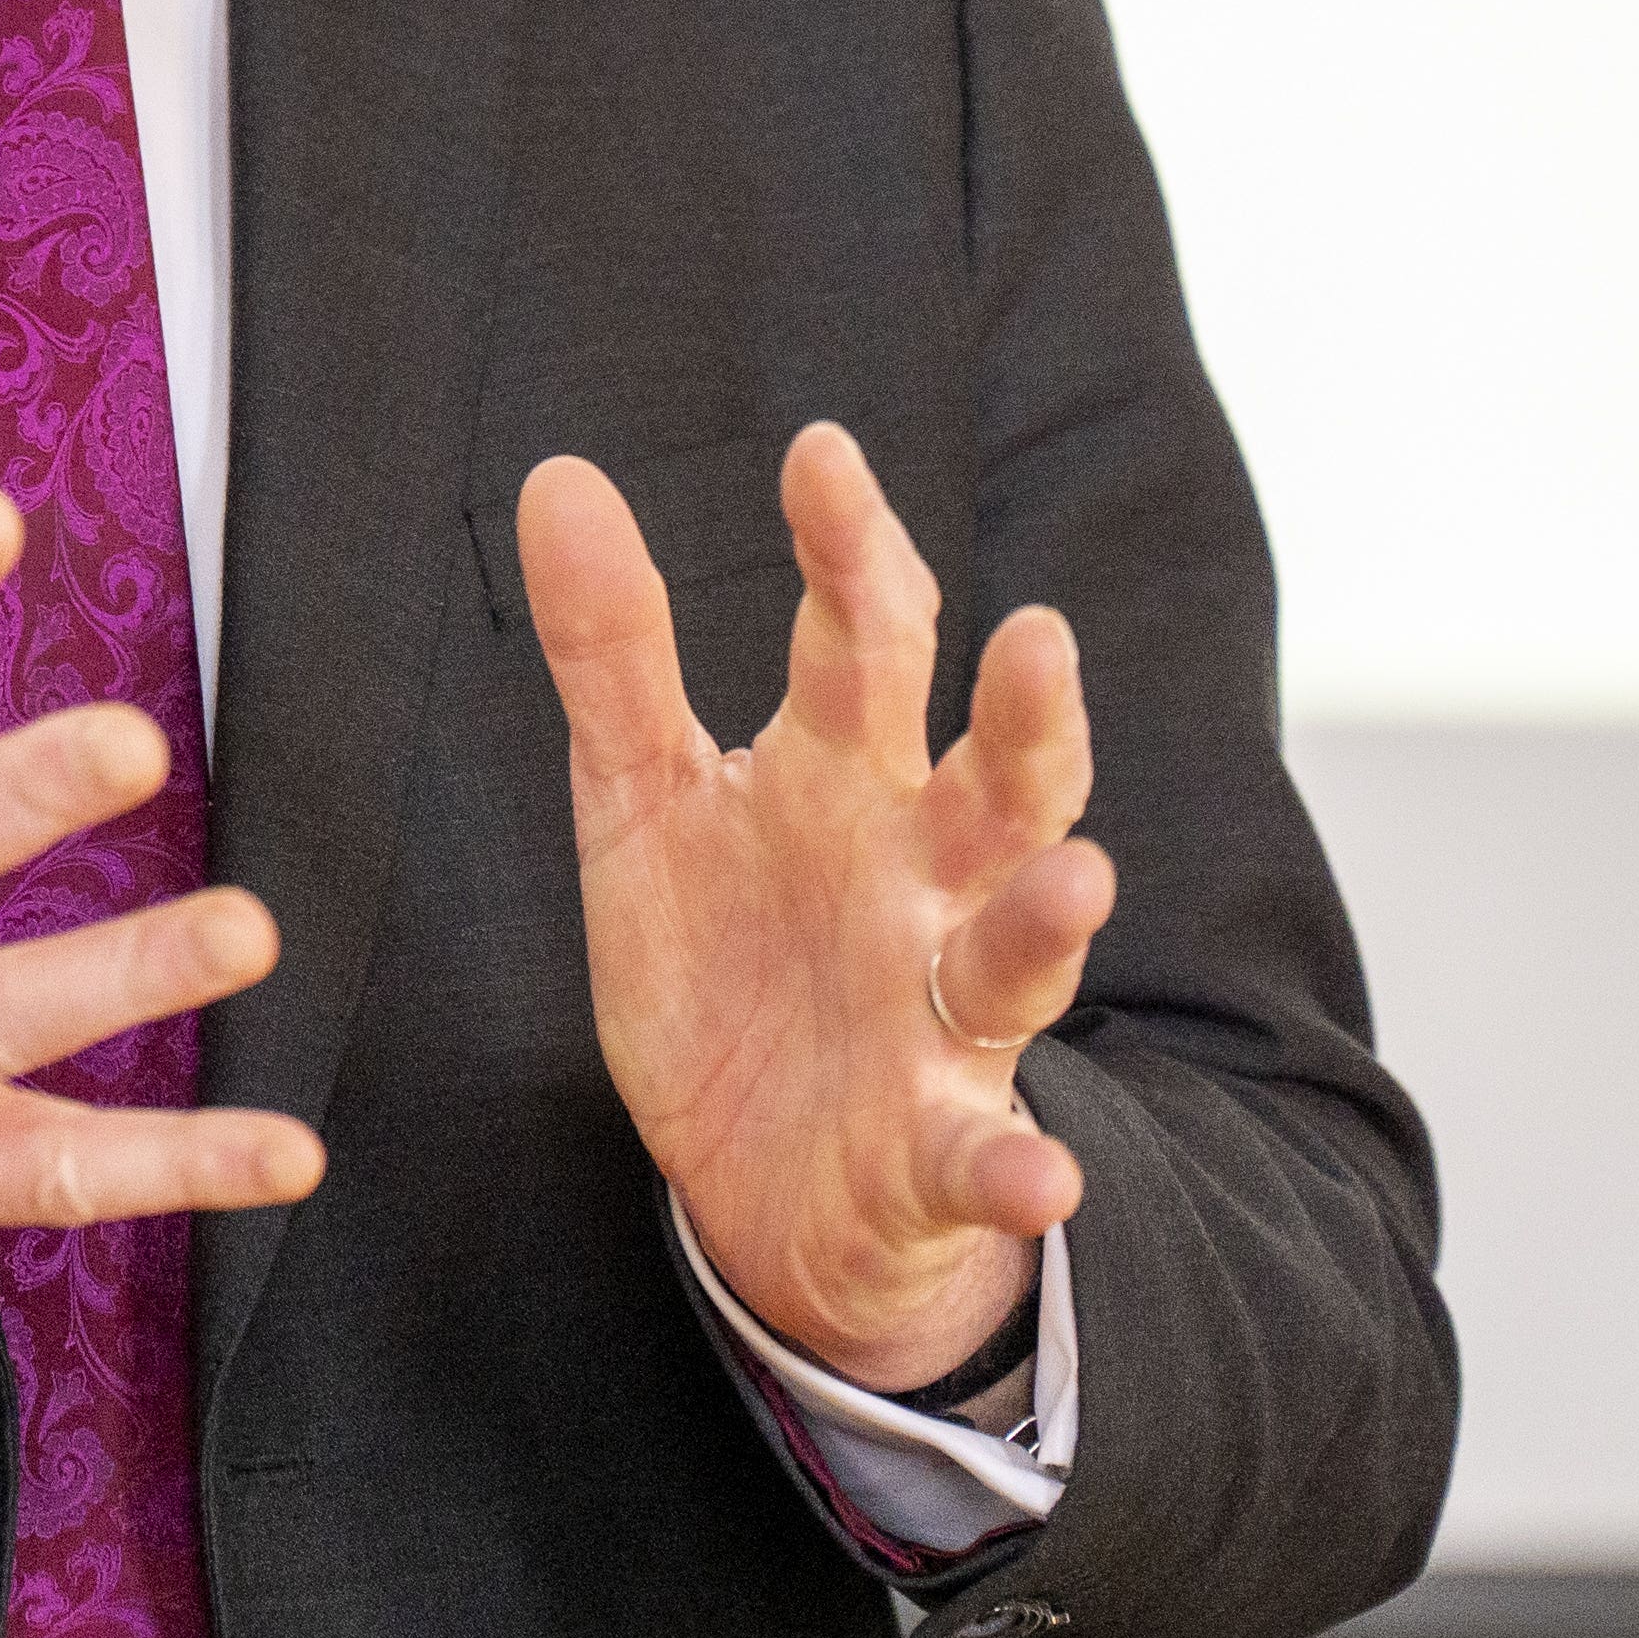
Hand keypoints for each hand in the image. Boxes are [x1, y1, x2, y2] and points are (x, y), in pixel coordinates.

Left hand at [518, 425, 1112, 1393]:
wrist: (758, 1184)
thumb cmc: (724, 961)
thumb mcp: (643, 802)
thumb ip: (613, 650)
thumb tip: (560, 475)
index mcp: (849, 778)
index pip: (868, 642)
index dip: (848, 550)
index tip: (820, 454)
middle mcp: (926, 881)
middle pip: (998, 780)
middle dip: (1026, 714)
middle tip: (1037, 633)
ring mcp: (945, 1015)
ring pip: (1017, 955)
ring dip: (1049, 919)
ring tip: (1078, 875)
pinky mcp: (938, 1149)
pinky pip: (985, 1158)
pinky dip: (1015, 1167)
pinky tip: (1042, 1171)